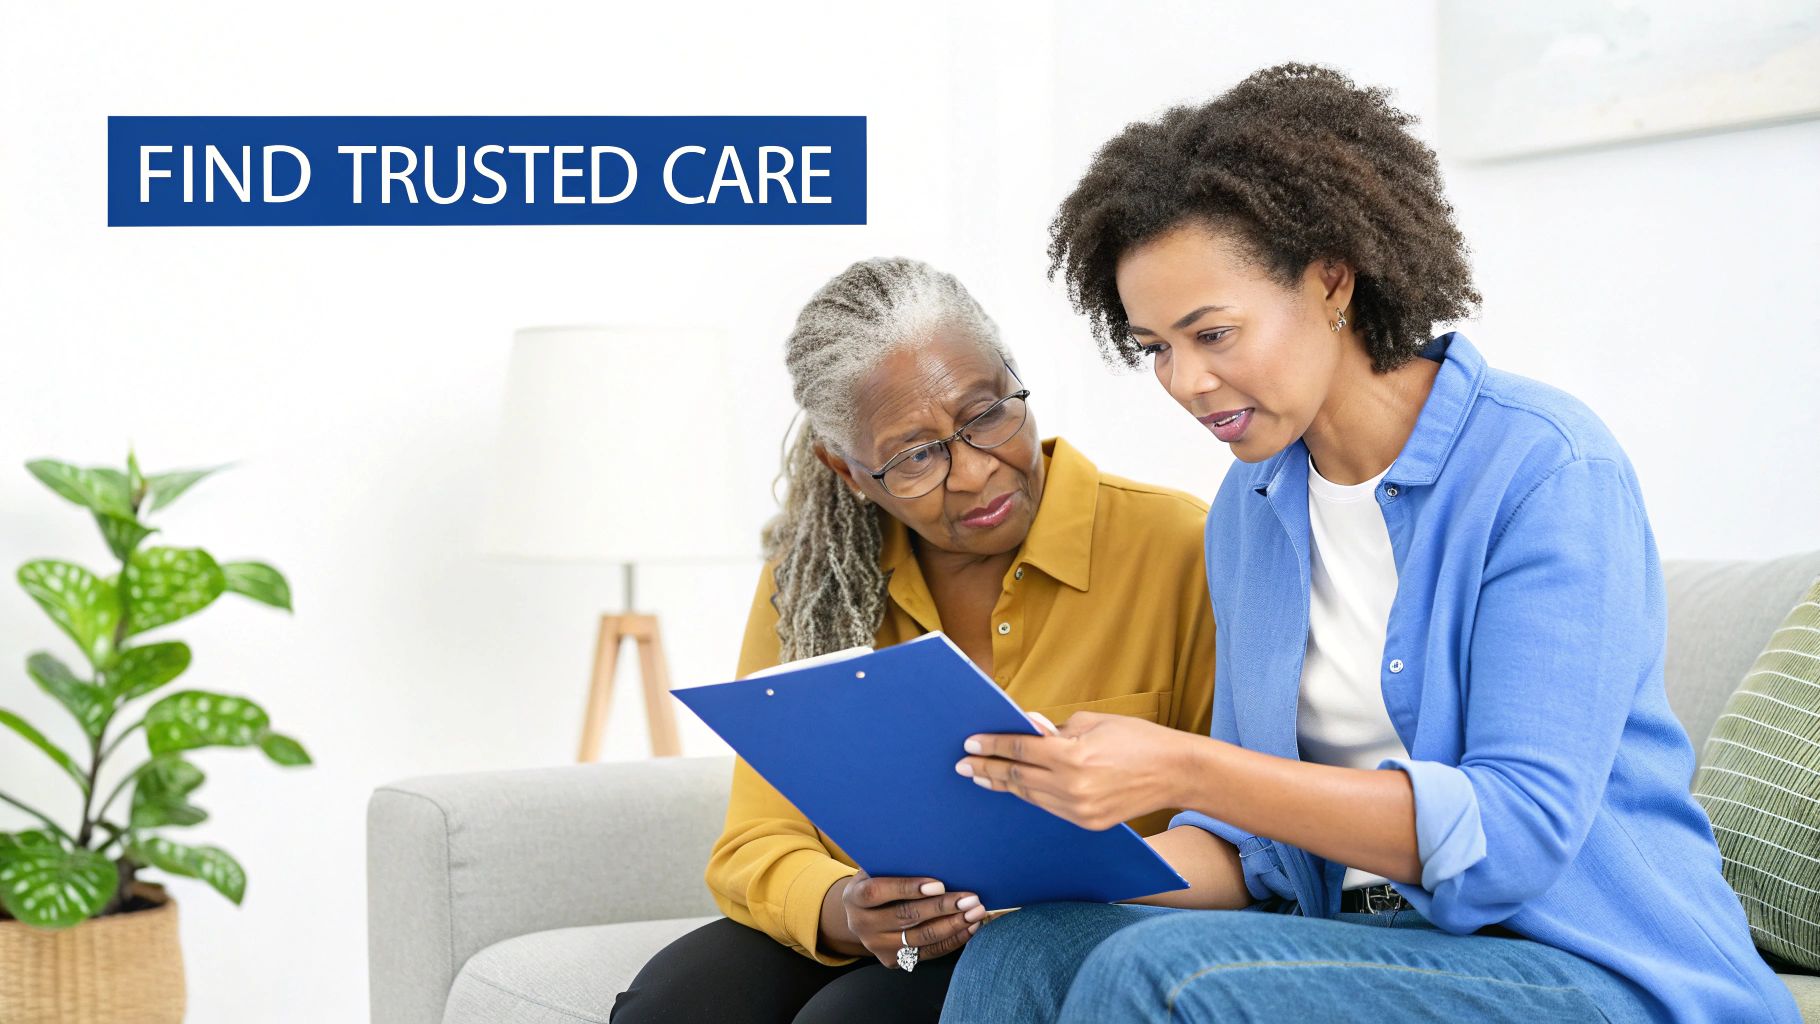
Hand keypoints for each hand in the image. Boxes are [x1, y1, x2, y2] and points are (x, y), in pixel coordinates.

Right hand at [839, 870, 985, 967]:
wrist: (862, 914)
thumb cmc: (878, 880)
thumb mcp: (877, 868)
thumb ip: (896, 863)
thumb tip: (934, 848)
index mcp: (855, 897)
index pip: (879, 892)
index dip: (909, 888)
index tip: (940, 884)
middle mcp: (862, 924)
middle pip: (906, 917)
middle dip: (942, 907)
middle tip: (971, 899)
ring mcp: (877, 946)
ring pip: (920, 937)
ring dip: (953, 925)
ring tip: (976, 912)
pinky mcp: (893, 960)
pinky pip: (927, 952)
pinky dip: (951, 940)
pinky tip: (969, 928)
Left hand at [955, 711, 1189, 830]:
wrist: (1176, 772)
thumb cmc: (1136, 738)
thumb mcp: (1092, 722)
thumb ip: (1054, 729)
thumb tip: (1025, 727)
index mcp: (1072, 756)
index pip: (1019, 748)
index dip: (992, 745)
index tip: (970, 742)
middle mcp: (1072, 787)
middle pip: (1018, 777)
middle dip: (988, 768)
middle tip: (963, 764)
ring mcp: (1080, 810)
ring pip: (1030, 796)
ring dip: (1004, 785)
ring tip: (982, 776)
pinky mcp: (1088, 823)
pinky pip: (1050, 807)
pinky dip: (1030, 796)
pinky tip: (1017, 788)